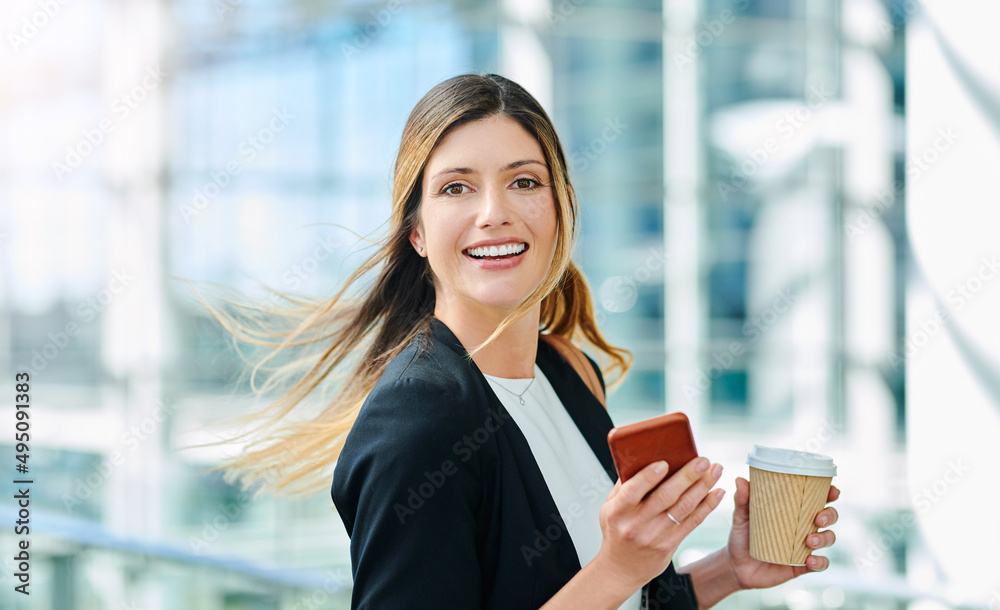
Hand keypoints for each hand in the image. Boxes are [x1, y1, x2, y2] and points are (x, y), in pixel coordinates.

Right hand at [594, 457, 726, 594]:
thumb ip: (624, 485)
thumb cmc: (616, 530)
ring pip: (683, 509)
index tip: (664, 462)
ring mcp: (653, 537)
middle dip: (687, 477)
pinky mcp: (668, 546)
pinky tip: (717, 493)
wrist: (621, 568)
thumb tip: (642, 457)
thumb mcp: (609, 508)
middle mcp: (635, 524)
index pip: (632, 491)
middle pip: (665, 497)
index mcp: (617, 511)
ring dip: (702, 488)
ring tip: (715, 470)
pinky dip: (707, 506)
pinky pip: (691, 523)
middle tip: (703, 461)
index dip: (648, 477)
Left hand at [723, 476, 839, 589]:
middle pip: (829, 517)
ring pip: (828, 538)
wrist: (737, 565)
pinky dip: (820, 562)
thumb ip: (742, 499)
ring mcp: (805, 546)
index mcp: (793, 511)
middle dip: (830, 515)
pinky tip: (810, 560)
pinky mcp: (802, 565)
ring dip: (824, 538)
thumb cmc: (742, 536)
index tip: (831, 491)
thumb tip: (740, 479)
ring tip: (809, 541)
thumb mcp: (741, 517)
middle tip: (818, 518)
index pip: (817, 498)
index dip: (830, 493)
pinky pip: (821, 564)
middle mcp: (803, 527)